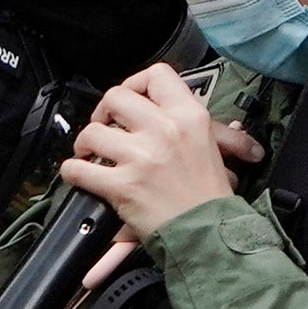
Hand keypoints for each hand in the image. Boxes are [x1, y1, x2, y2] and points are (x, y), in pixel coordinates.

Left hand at [59, 63, 237, 238]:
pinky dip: (74, 171)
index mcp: (189, 116)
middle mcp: (164, 130)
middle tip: (105, 126)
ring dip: (85, 143)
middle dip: (103, 112)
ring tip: (90, 153)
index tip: (130, 99)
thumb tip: (233, 128)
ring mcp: (141, 157)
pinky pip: (80, 169)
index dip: (136, 83)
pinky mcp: (123, 185)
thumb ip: (223, 135)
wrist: (208, 232)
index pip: (156, 75)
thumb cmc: (212, 196)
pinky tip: (81, 174)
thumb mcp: (220, 154)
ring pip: (92, 132)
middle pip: (115, 97)